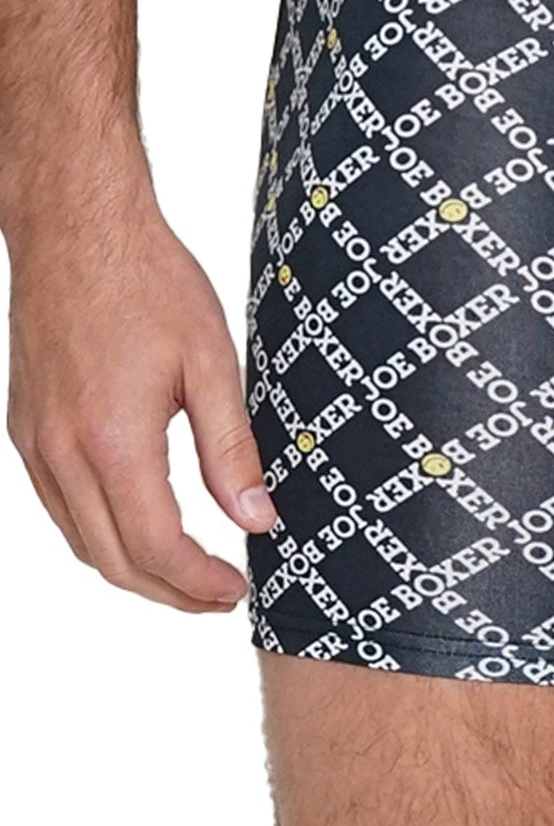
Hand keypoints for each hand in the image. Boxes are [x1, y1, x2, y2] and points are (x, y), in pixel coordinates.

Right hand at [5, 198, 276, 611]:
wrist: (76, 228)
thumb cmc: (147, 281)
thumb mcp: (210, 361)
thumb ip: (231, 448)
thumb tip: (256, 518)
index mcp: (113, 440)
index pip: (156, 547)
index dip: (199, 583)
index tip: (237, 591)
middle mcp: (62, 452)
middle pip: (114, 560)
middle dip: (170, 591)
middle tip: (219, 596)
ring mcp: (35, 443)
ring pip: (81, 541)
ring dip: (134, 569)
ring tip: (188, 572)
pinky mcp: (25, 428)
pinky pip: (60, 506)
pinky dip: (99, 534)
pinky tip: (138, 526)